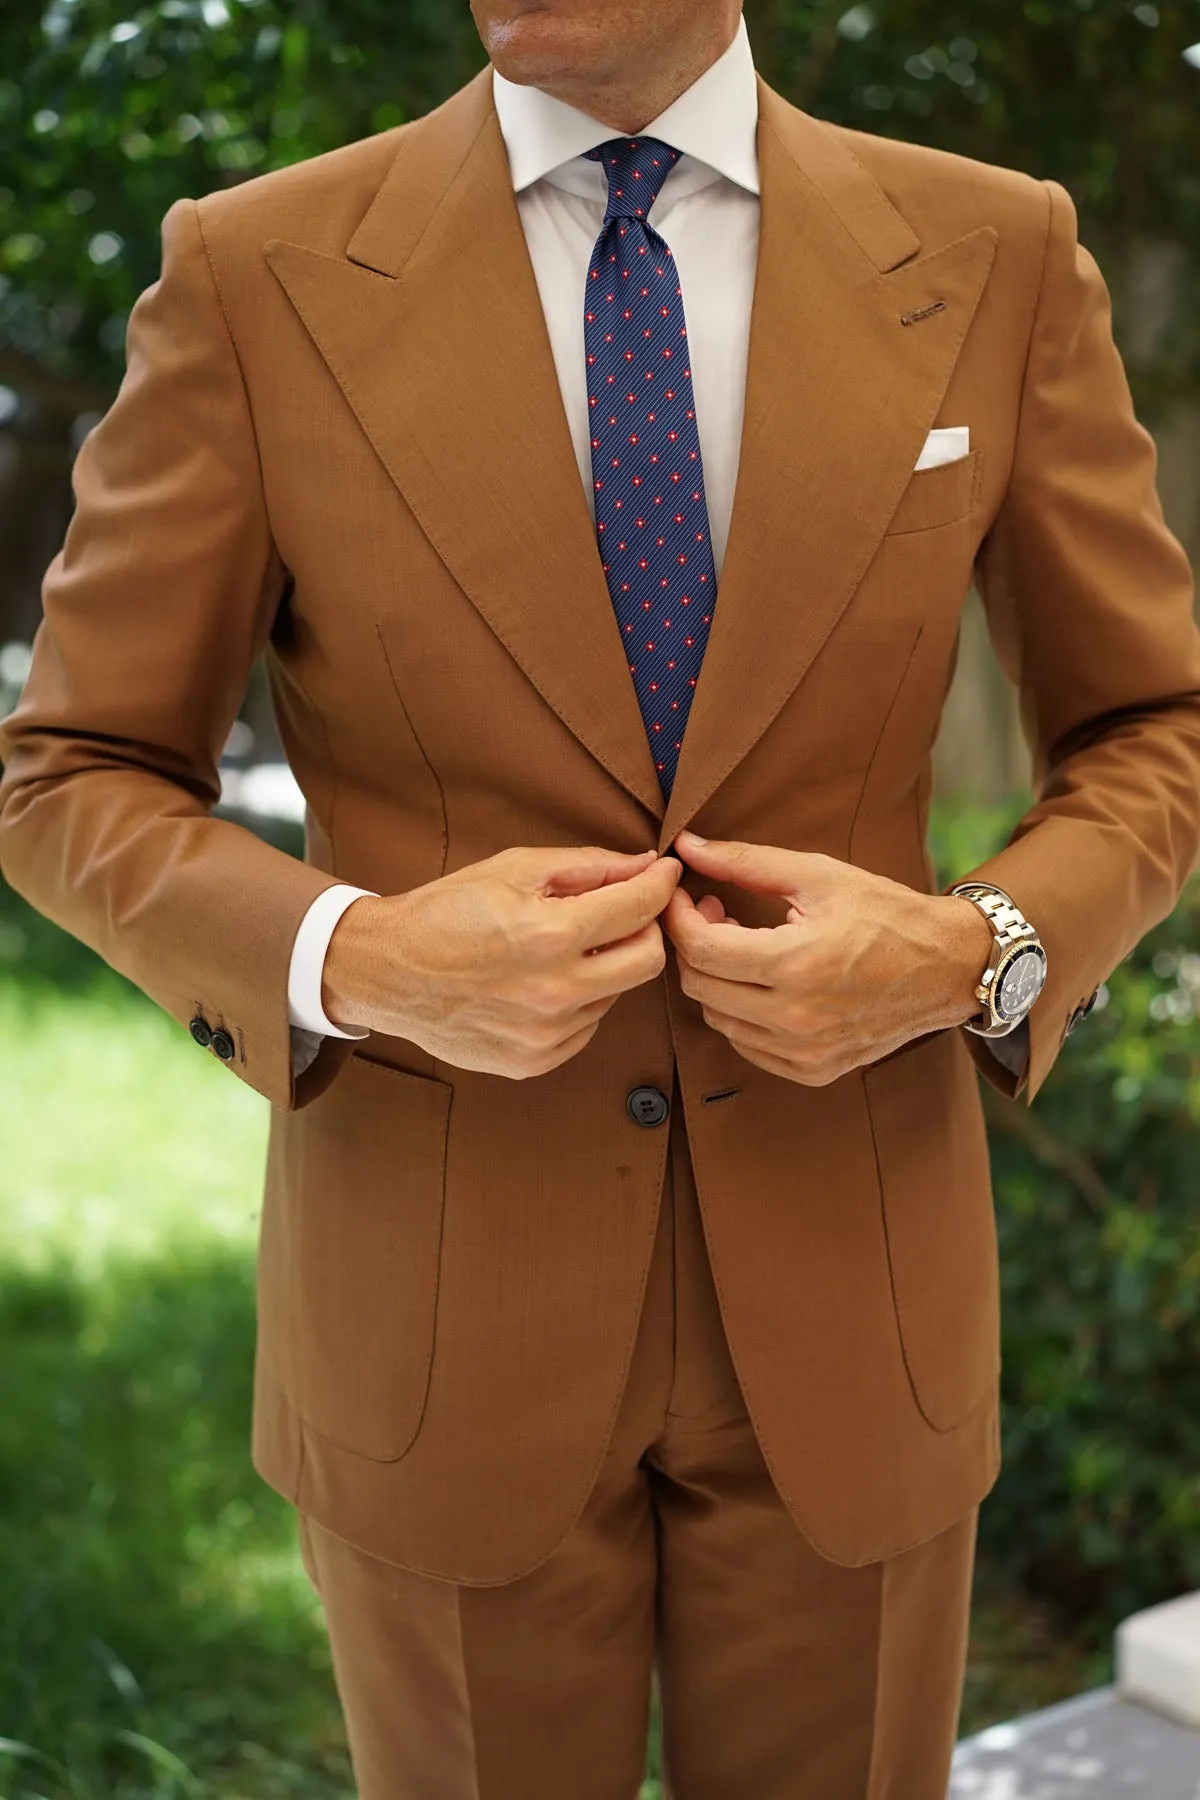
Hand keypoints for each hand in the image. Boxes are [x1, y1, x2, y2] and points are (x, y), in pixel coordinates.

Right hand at [321, 845, 682, 1078]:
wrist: (387, 971)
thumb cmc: (447, 911)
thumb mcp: (515, 869)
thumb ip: (590, 867)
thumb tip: (647, 865)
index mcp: (549, 935)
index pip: (640, 909)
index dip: (661, 884)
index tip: (665, 874)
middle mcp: (554, 992)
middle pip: (647, 962)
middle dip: (645, 930)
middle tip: (623, 912)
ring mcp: (545, 1034)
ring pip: (615, 994)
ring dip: (603, 967)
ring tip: (558, 949)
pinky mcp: (534, 1062)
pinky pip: (586, 1027)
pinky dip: (577, 1001)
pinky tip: (540, 983)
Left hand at [662, 830, 992, 1085]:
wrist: (948, 968)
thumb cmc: (886, 914)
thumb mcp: (818, 875)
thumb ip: (745, 862)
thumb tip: (687, 847)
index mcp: (797, 963)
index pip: (699, 948)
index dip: (677, 916)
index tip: (684, 893)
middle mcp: (797, 1017)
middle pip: (699, 986)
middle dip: (692, 944)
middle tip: (713, 913)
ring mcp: (805, 1051)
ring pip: (717, 1019)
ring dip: (715, 980)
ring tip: (741, 946)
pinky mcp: (813, 1070)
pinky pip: (747, 1045)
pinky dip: (740, 1013)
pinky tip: (762, 983)